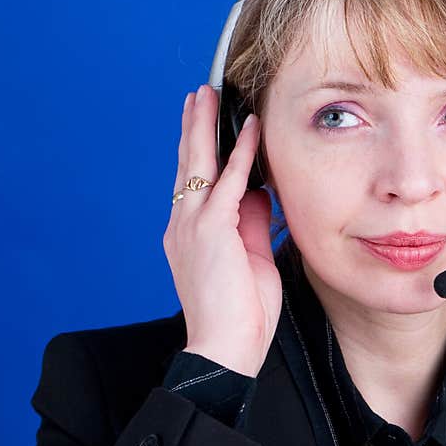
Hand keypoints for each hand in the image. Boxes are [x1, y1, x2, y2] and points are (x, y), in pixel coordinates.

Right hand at [163, 85, 281, 376]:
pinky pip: (230, 181)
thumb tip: (261, 192)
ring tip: (208, 96)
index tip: (203, 126)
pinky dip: (241, 152)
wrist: (225, 349)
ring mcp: (193, 225)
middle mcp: (183, 225)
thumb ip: (252, 223)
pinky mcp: (211, 229)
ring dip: (205, 126)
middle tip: (197, 97)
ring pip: (200, 164)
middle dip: (193, 128)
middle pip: (188, 165)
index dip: (199, 152)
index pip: (194, 184)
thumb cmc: (239, 313)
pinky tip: (250, 128)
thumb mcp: (250, 259)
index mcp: (189, 235)